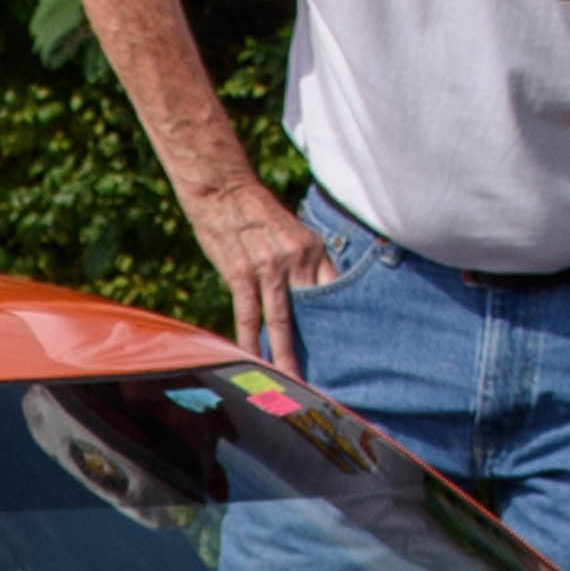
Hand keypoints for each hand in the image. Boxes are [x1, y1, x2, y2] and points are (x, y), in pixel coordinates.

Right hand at [191, 183, 337, 374]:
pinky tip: (254, 361)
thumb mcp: (291, 232)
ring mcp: (269, 269)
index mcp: (313, 250)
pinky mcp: (241, 275)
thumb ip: (303, 263)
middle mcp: (296, 260)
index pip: (333, 293)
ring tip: (292, 383)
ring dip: (286, 355)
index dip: (339, 323)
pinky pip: (248, 316)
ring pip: (281, 322)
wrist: (223, 188)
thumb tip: (308, 294)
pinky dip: (250, 342)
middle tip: (326, 377)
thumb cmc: (256, 212)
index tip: (346, 349)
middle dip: (318, 347)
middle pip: (312, 314)